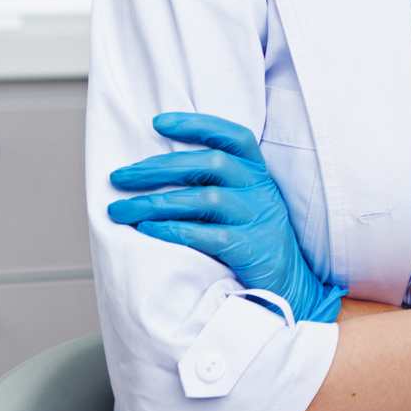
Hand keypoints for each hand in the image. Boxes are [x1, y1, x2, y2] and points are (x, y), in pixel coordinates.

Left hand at [108, 112, 346, 322]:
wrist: (290, 287)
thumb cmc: (255, 242)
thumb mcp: (245, 206)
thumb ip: (216, 186)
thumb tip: (157, 174)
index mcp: (258, 175)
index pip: (234, 137)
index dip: (198, 125)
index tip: (159, 123)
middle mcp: (261, 190)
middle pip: (211, 163)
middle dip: (159, 167)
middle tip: (120, 177)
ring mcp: (259, 218)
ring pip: (205, 198)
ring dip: (156, 202)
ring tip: (120, 210)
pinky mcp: (252, 248)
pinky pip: (207, 235)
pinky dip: (173, 230)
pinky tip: (147, 230)